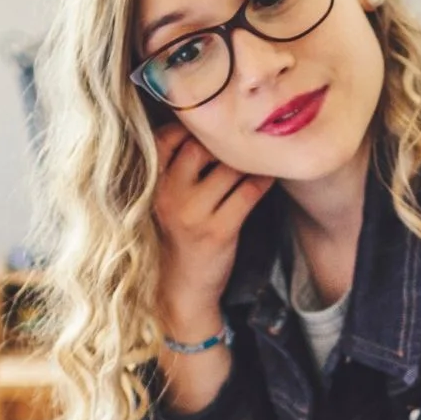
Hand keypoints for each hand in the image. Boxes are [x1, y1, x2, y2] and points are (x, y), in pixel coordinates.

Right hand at [150, 120, 271, 334]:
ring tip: (260, 159)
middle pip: (200, 147)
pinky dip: (263, 181)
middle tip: (242, 145)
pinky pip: (248, 192)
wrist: (180, 290)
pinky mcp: (219, 230)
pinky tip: (269, 177)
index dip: (189, 129)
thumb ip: (175, 171)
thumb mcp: (164, 203)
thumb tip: (207, 131)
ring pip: (228, 168)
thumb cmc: (176, 239)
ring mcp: (193, 213)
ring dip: (249, 162)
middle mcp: (167, 195)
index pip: (164, 139)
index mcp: (151, 186)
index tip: (210, 133)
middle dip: (224, 144)